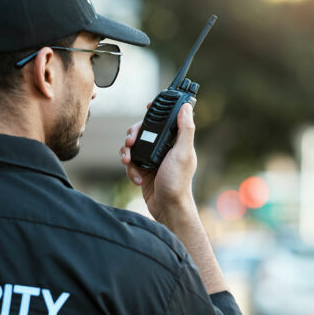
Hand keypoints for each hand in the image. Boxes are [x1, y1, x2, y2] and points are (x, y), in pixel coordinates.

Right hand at [119, 103, 197, 222]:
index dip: (156, 112)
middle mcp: (163, 148)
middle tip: (130, 141)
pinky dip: (130, 169)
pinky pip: (130, 163)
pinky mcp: (143, 170)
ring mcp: (152, 159)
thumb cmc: (177, 182)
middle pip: (143, 131)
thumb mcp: (182, 153)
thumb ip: (185, 129)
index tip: (148, 107)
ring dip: (127, 152)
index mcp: (175, 142)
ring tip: (127, 161)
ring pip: (133, 146)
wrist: (167, 207)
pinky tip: (137, 179)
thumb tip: (186, 107)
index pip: (164, 121)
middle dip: (133, 135)